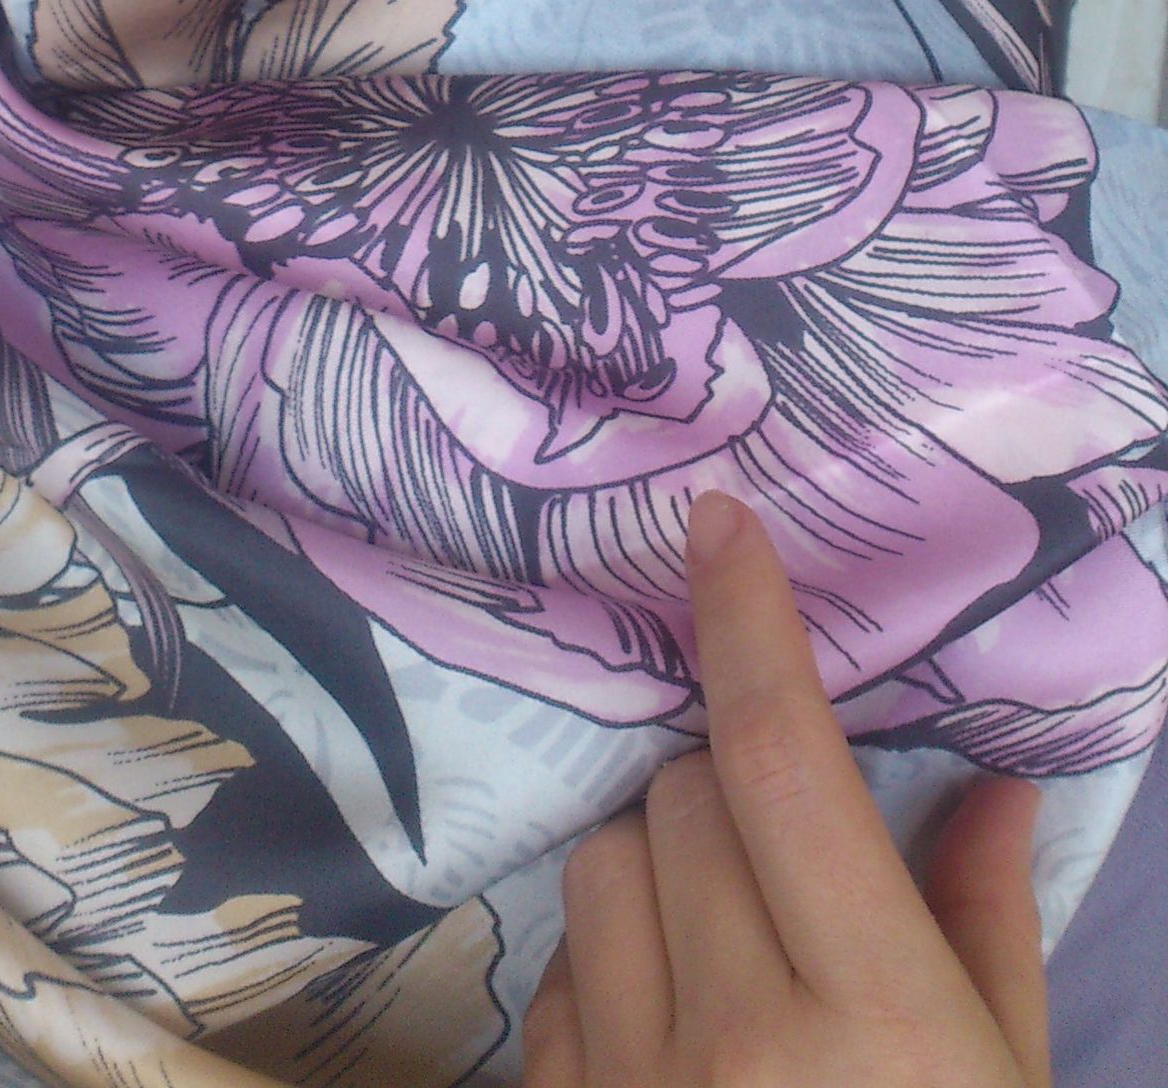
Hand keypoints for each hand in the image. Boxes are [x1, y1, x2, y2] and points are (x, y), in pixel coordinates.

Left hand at [523, 492, 1049, 1087]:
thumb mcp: (1002, 1067)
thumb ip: (984, 919)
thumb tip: (993, 785)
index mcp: (871, 1009)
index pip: (780, 762)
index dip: (745, 627)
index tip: (719, 522)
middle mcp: (739, 1036)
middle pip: (682, 798)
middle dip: (722, 787)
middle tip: (779, 849)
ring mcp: (636, 1084)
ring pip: (598, 864)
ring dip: (652, 864)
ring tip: (721, 931)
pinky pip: (551, 973)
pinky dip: (600, 963)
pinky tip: (666, 1010)